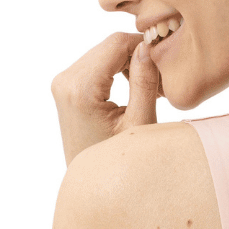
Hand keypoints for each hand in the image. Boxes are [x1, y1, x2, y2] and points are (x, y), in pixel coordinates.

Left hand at [50, 32, 161, 164]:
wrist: (93, 184)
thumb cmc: (120, 163)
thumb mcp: (139, 123)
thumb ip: (144, 82)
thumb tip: (148, 47)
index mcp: (80, 88)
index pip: (116, 43)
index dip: (145, 46)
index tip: (166, 65)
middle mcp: (65, 80)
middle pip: (109, 46)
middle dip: (138, 57)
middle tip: (161, 83)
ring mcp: (62, 83)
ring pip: (104, 52)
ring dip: (129, 63)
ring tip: (150, 89)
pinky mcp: (66, 87)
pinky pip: (97, 63)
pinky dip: (117, 70)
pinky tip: (134, 89)